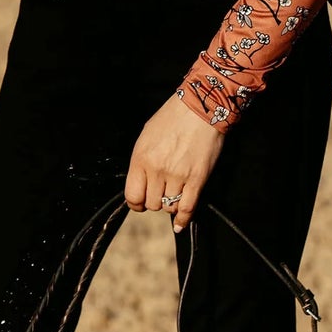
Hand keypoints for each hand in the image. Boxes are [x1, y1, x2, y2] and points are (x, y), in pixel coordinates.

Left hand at [125, 93, 224, 232]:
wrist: (199, 108)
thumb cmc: (172, 118)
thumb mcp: (146, 135)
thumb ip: (141, 161)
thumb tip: (139, 182)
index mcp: (141, 158)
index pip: (132, 196)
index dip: (135, 203)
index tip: (140, 202)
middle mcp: (157, 169)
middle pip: (151, 204)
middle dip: (154, 201)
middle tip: (160, 193)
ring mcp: (177, 175)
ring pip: (168, 207)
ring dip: (169, 204)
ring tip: (173, 194)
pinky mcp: (197, 179)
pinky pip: (187, 208)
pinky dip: (183, 219)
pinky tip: (180, 223)